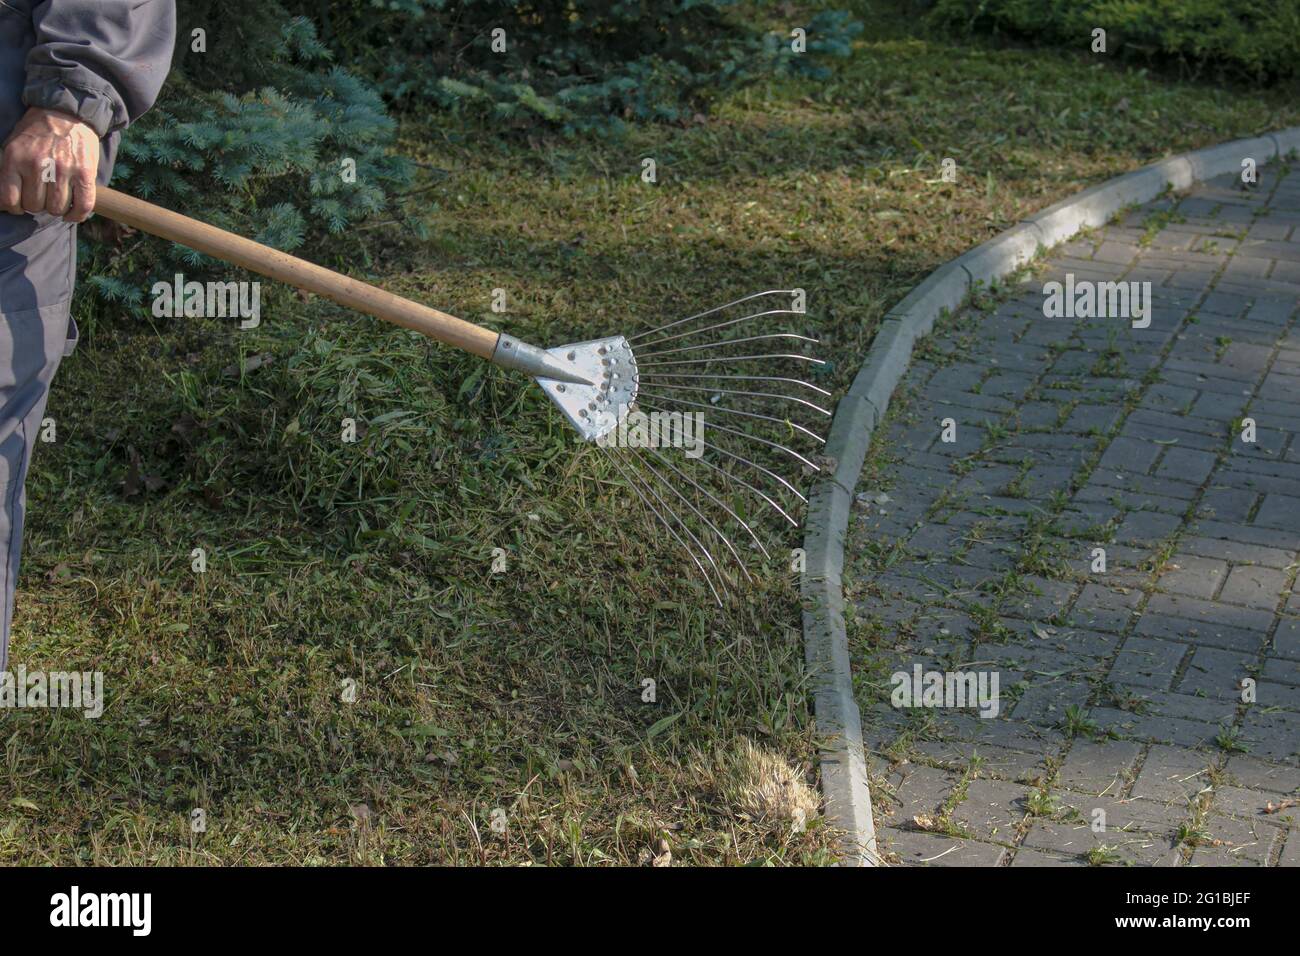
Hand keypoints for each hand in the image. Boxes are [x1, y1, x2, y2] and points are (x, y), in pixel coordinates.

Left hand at [0, 107, 99, 222]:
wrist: (66, 112)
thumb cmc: (38, 132)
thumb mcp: (14, 145)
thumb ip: (11, 170)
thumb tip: (8, 200)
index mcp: (15, 158)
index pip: (9, 199)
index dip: (15, 208)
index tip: (20, 205)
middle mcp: (37, 165)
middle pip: (35, 206)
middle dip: (37, 206)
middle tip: (42, 197)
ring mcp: (63, 170)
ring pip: (57, 208)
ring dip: (56, 210)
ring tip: (57, 200)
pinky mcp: (84, 173)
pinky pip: (82, 205)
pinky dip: (76, 215)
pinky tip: (72, 214)